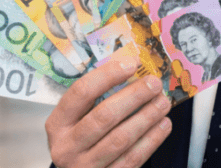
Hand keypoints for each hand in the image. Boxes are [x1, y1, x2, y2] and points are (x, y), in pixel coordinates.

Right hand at [46, 57, 171, 167]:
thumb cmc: (82, 140)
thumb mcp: (78, 119)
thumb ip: (97, 99)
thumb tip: (132, 68)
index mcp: (58, 124)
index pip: (81, 92)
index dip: (108, 75)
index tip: (132, 63)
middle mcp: (67, 146)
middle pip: (103, 116)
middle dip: (133, 97)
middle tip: (154, 83)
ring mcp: (84, 166)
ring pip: (120, 139)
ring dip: (146, 117)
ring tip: (163, 102)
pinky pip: (132, 158)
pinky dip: (151, 140)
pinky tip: (163, 124)